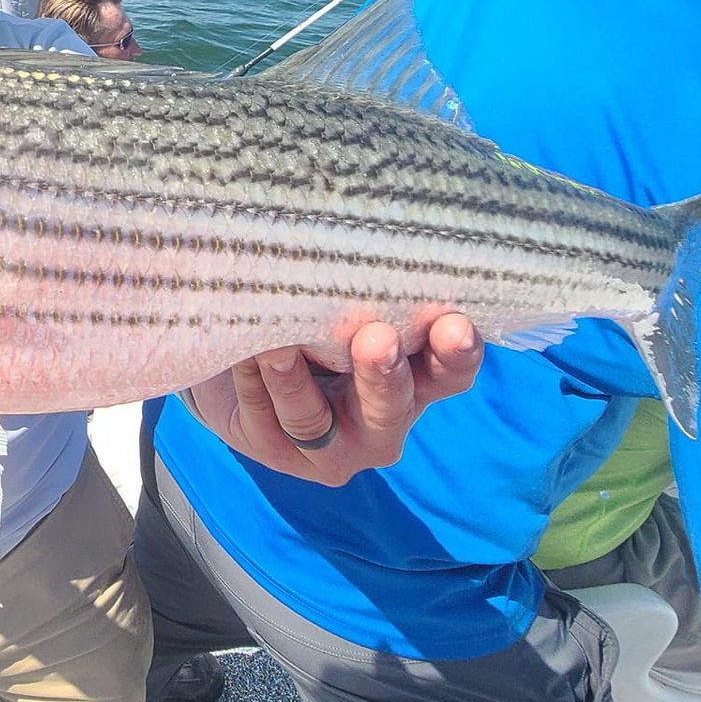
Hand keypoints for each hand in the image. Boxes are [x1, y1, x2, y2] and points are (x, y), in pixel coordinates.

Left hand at [183, 315, 481, 485]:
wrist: (244, 358)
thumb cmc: (313, 319)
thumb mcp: (341, 306)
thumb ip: (360, 295)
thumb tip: (358, 248)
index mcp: (415, 381)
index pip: (449, 374)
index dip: (457, 354)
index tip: (454, 325)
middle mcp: (380, 424)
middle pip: (390, 407)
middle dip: (382, 374)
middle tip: (377, 339)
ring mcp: (329, 449)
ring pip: (312, 420)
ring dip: (293, 381)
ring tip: (277, 349)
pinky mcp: (277, 453)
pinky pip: (263, 416)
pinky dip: (251, 380)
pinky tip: (243, 352)